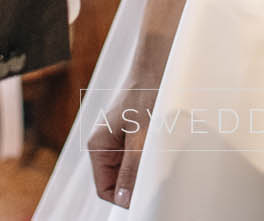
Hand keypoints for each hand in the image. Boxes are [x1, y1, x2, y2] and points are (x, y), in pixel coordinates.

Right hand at [89, 82, 158, 206]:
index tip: (146, 197)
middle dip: (137, 183)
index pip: (105, 189)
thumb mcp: (142, 134)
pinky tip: (164, 146)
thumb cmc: (147, 92)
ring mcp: (119, 140)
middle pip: (119, 181)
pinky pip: (140, 156)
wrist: (159, 63)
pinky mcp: (134, 134)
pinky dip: (152, 157)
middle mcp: (106, 145)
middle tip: (158, 175)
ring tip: (162, 155)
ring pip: (132, 170)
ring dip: (147, 169)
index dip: (124, 198)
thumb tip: (124, 199)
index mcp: (99, 146)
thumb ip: (132, 167)